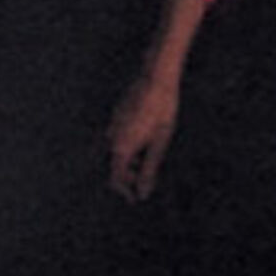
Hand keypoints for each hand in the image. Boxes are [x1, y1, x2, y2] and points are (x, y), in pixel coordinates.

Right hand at [107, 72, 178, 201]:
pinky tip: (144, 138)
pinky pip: (117, 136)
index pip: (115, 178)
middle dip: (126, 176)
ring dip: (127, 160)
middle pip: (113, 165)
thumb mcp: (160, 142)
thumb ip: (149, 169)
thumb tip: (142, 194)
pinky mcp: (117, 113)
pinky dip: (127, 145)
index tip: (135, 199)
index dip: (124, 191)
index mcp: (122, 147)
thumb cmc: (163, 110)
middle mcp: (112, 136)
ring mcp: (113, 123)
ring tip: (147, 157)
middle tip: (144, 179)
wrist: (157, 77)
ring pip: (115, 150)